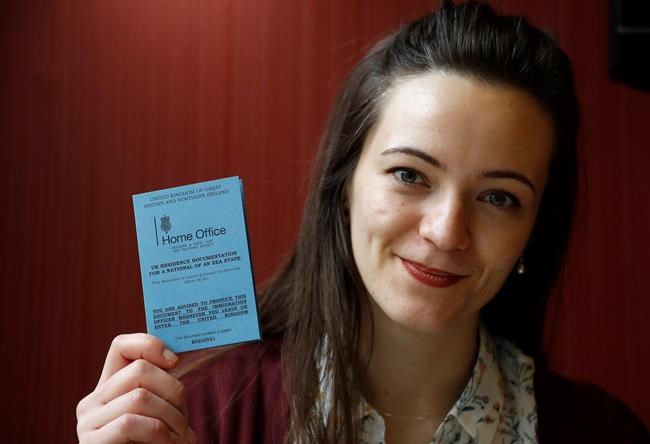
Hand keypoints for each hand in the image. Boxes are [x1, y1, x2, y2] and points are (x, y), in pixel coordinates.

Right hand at [76, 333, 196, 442]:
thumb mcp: (159, 413)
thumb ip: (160, 389)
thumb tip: (176, 356)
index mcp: (108, 389)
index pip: (121, 346)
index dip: (149, 344)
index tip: (176, 361)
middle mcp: (92, 402)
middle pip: (139, 371)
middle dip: (174, 392)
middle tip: (185, 419)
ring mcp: (88, 424)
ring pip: (140, 397)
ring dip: (172, 417)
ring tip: (182, 437)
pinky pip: (130, 423)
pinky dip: (160, 433)